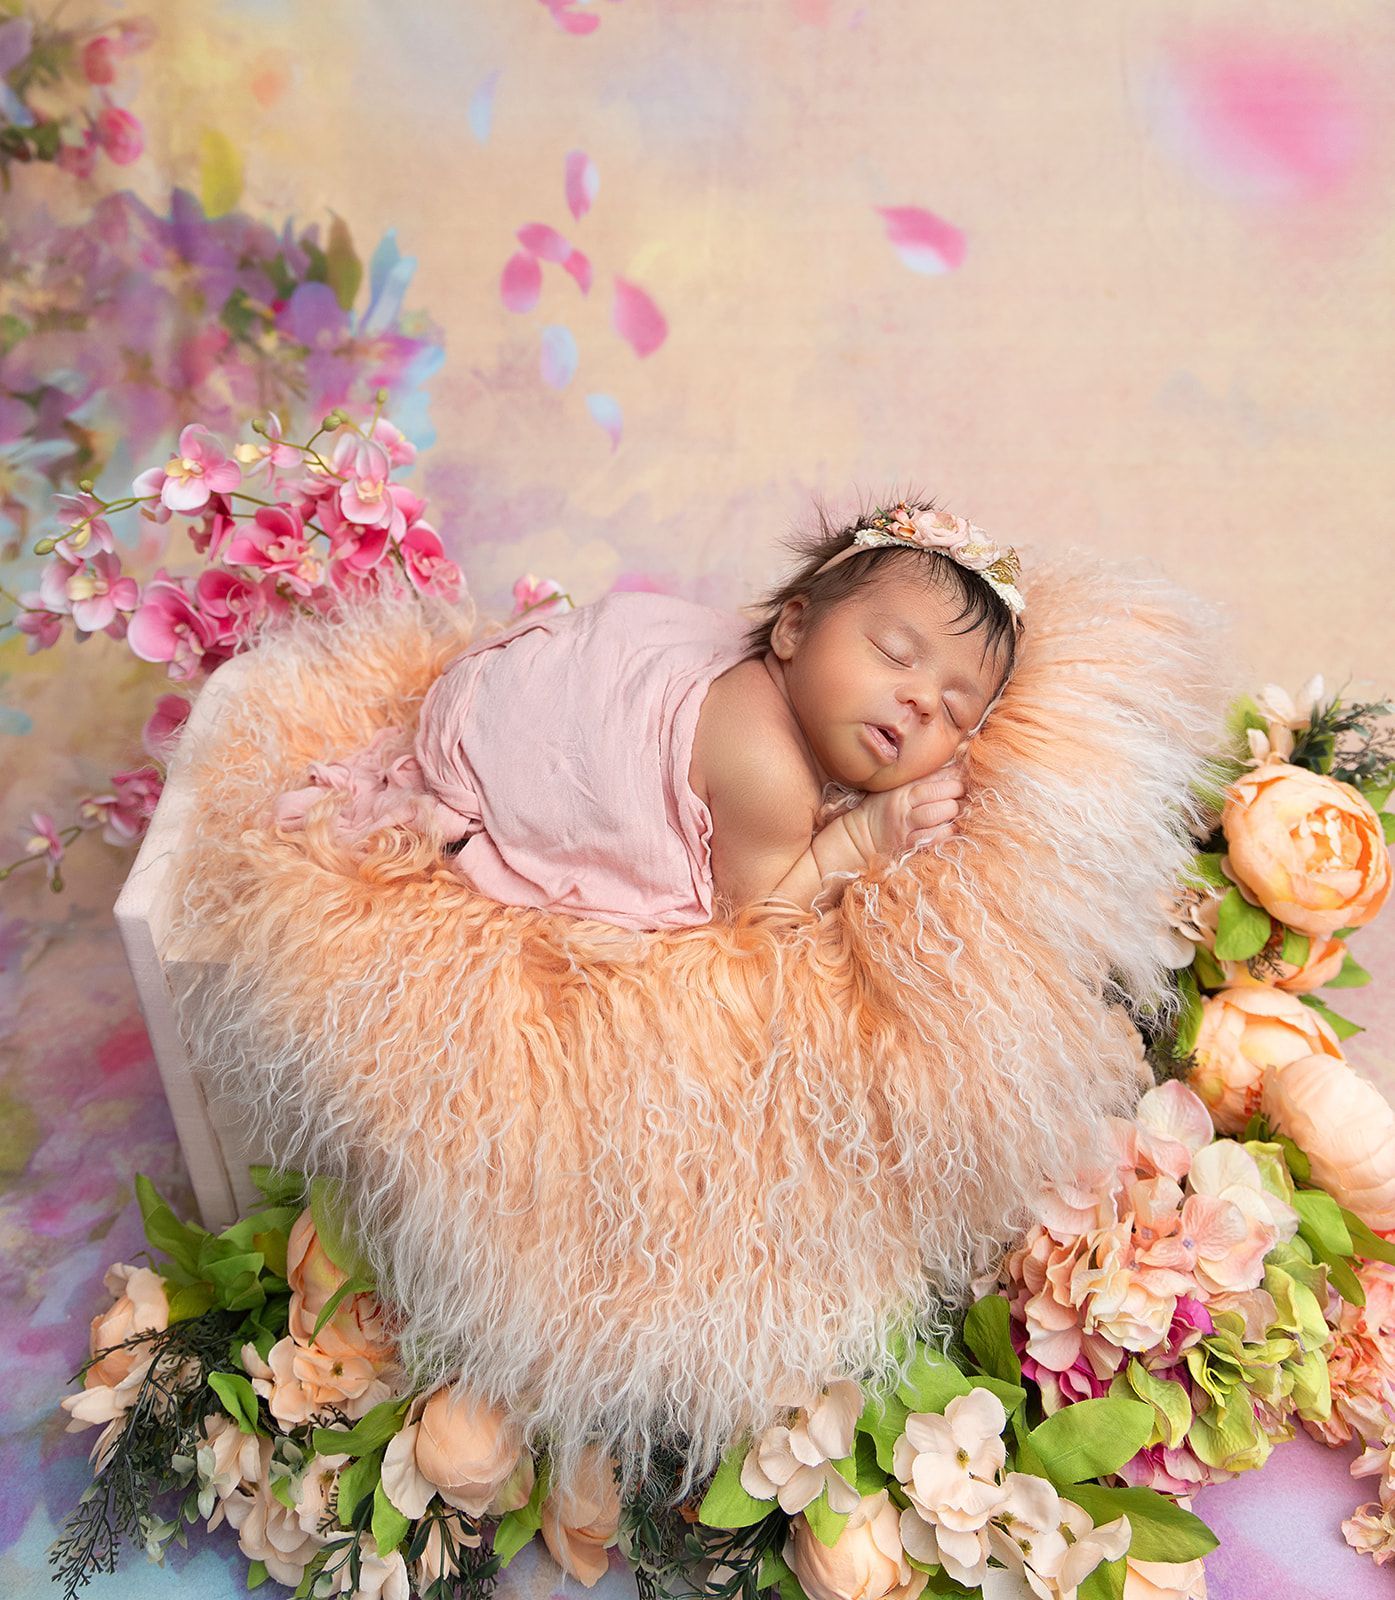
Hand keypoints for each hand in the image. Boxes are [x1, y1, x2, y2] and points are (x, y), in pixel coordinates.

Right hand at [847, 768, 964, 861]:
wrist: (859, 836)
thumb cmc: (881, 809)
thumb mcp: (895, 788)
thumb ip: (919, 779)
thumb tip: (953, 770)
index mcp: (901, 787)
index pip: (932, 775)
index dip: (952, 775)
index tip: (961, 777)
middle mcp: (903, 804)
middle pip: (937, 792)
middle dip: (955, 791)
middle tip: (960, 794)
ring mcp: (905, 824)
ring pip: (936, 813)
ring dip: (952, 811)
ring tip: (954, 810)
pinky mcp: (907, 843)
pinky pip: (932, 836)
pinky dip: (946, 831)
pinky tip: (950, 828)